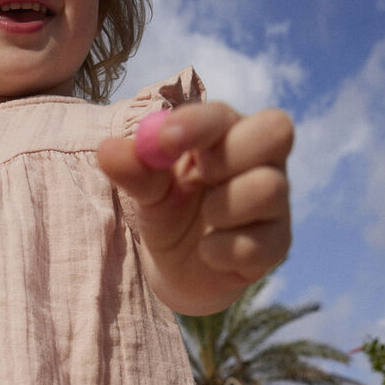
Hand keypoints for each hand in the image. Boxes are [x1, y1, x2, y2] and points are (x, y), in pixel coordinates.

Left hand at [98, 102, 292, 314]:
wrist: (176, 270)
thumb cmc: (168, 213)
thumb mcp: (147, 191)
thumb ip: (134, 169)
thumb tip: (107, 150)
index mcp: (228, 134)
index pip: (226, 114)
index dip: (198, 123)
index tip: (165, 139)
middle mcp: (262, 161)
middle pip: (277, 129)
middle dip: (230, 153)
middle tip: (200, 175)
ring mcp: (275, 203)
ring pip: (269, 188)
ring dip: (222, 208)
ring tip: (203, 220)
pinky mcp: (277, 245)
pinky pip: (258, 244)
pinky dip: (221, 251)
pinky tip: (208, 253)